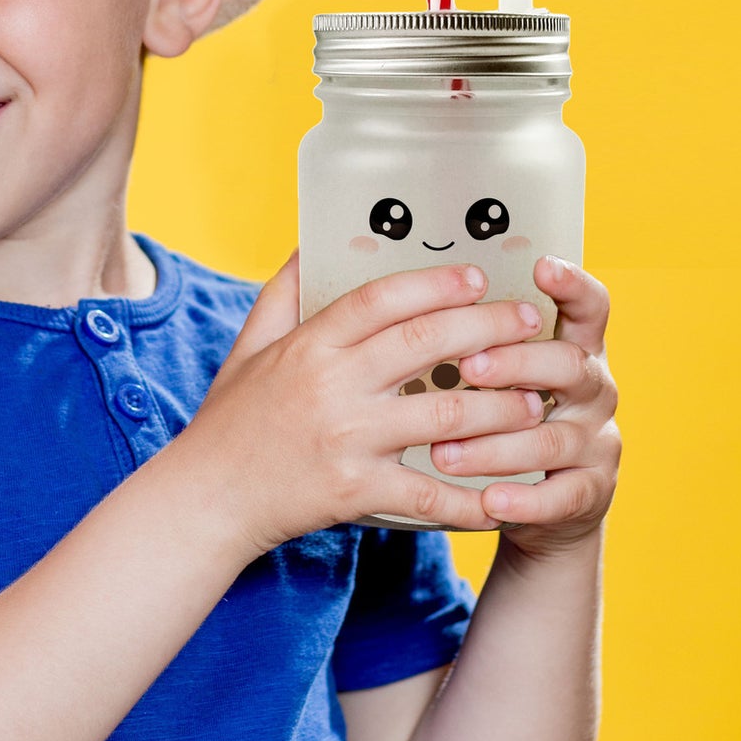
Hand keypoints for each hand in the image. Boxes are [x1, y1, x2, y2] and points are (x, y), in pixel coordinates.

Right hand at [176, 254, 548, 558]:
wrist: (207, 498)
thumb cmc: (231, 417)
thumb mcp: (250, 343)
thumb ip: (285, 291)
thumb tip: (314, 240)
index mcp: (308, 345)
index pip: (380, 299)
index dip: (434, 283)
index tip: (477, 276)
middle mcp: (331, 386)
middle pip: (424, 345)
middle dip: (487, 328)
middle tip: (528, 322)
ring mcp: (347, 440)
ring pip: (444, 417)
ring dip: (499, 408)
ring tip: (533, 400)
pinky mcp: (356, 491)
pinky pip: (428, 494)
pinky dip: (470, 499)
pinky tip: (503, 496)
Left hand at [434, 257, 619, 557]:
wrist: (544, 505)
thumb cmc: (508, 421)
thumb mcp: (506, 376)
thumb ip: (481, 341)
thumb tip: (419, 301)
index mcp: (574, 350)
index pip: (589, 307)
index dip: (573, 285)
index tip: (543, 265)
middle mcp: (593, 391)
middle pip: (568, 365)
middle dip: (516, 363)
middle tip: (467, 367)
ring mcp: (597, 443)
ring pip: (552, 438)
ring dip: (496, 445)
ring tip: (444, 452)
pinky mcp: (590, 494)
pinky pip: (560, 497)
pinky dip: (523, 500)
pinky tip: (490, 501)